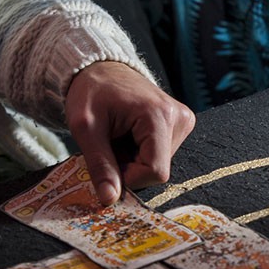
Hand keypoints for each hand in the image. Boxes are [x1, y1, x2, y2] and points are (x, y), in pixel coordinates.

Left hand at [65, 61, 194, 204]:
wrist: (101, 69)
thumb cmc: (91, 92)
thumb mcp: (86, 129)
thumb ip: (99, 165)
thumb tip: (109, 200)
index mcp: (158, 115)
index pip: (154, 171)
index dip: (128, 177)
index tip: (107, 161)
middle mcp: (179, 118)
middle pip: (157, 170)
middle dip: (130, 167)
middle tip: (110, 144)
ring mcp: (183, 120)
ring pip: (159, 165)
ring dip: (134, 160)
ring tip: (119, 137)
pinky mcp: (181, 123)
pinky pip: (162, 155)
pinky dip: (141, 152)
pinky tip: (129, 135)